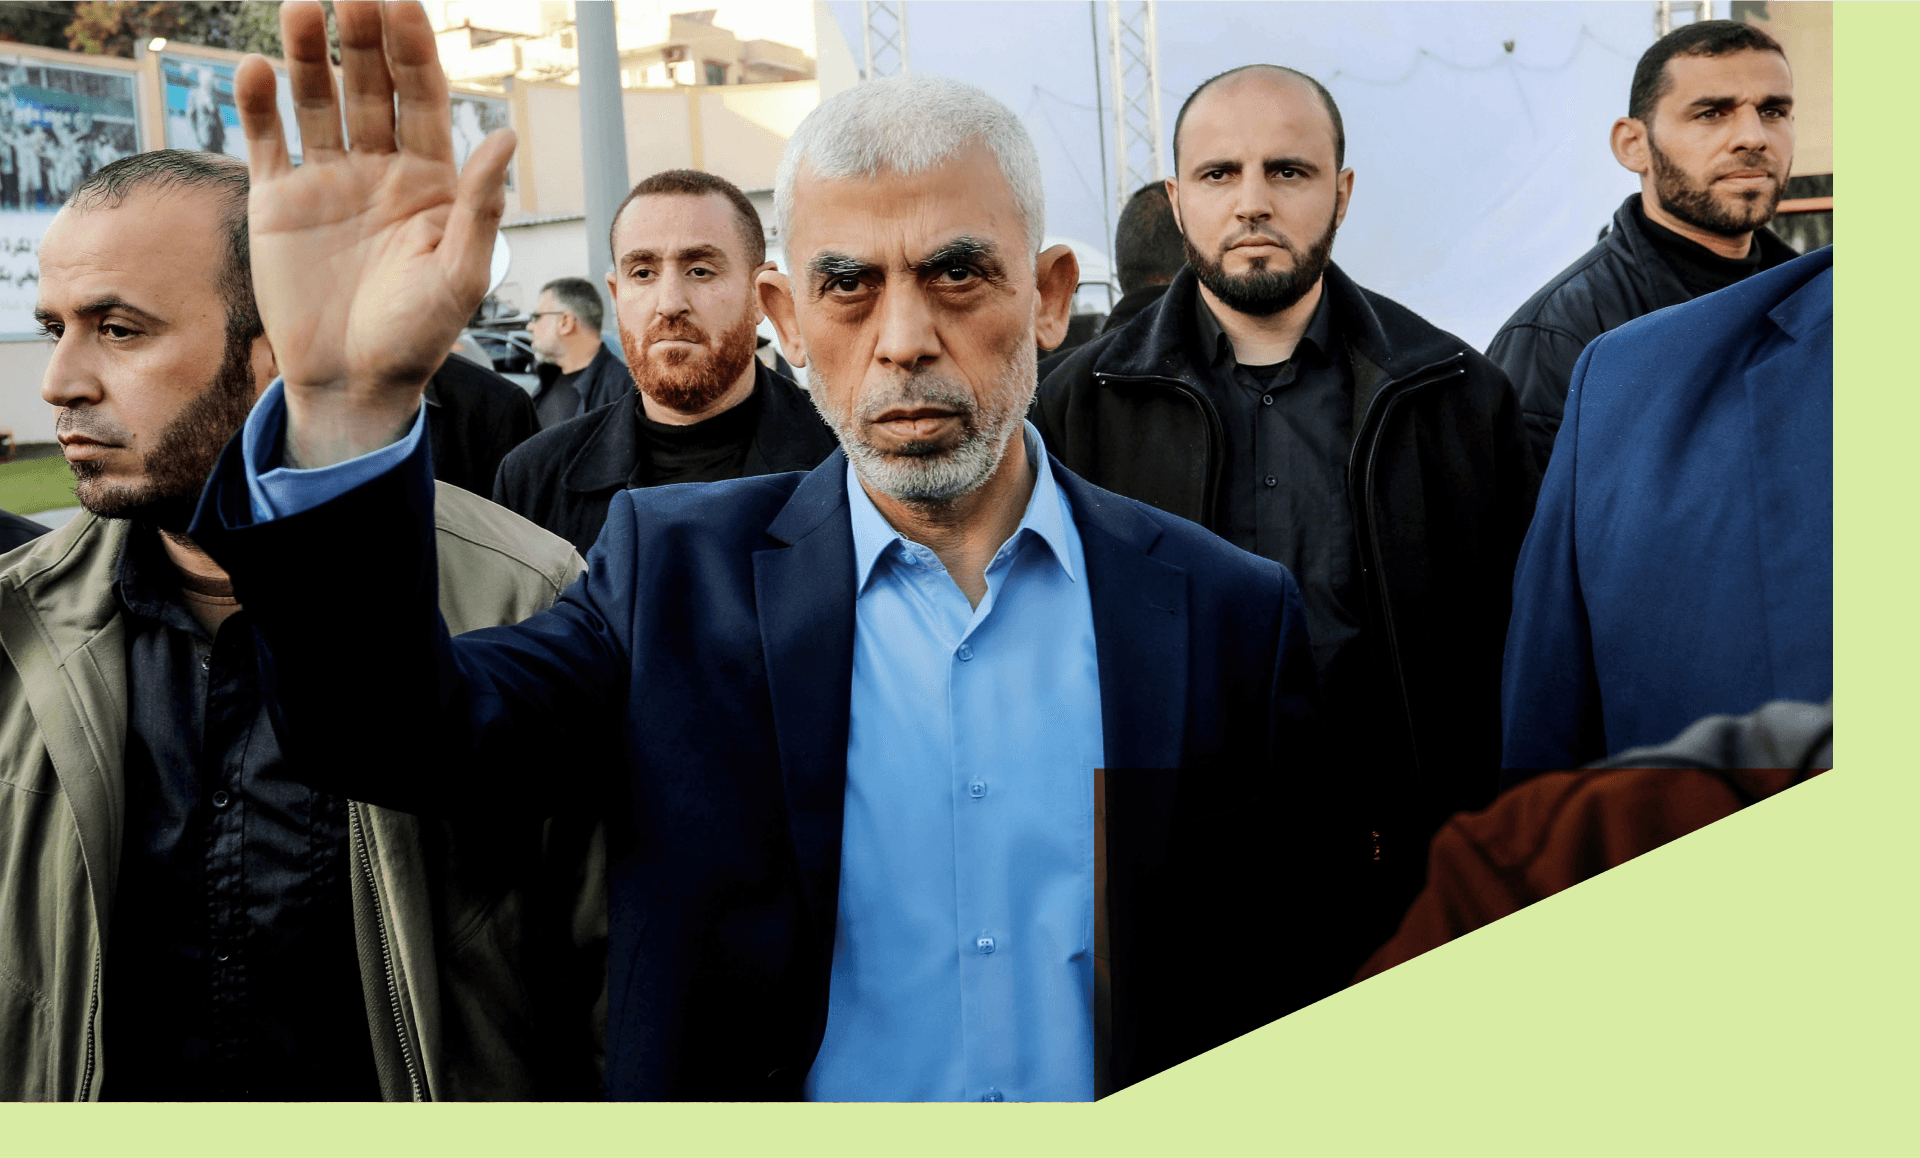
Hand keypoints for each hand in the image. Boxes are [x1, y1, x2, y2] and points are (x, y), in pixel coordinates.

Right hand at [236, 1, 514, 466]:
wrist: (354, 384)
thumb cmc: (419, 337)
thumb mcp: (460, 276)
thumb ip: (479, 207)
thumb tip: (505, 138)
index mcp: (432, 181)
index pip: (424, 99)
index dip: (414, 51)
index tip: (403, 4)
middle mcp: (380, 170)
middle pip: (371, 87)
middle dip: (362, 39)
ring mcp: (328, 181)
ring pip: (317, 102)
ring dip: (306, 56)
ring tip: (300, 9)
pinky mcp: (278, 202)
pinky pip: (268, 141)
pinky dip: (260, 105)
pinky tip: (255, 69)